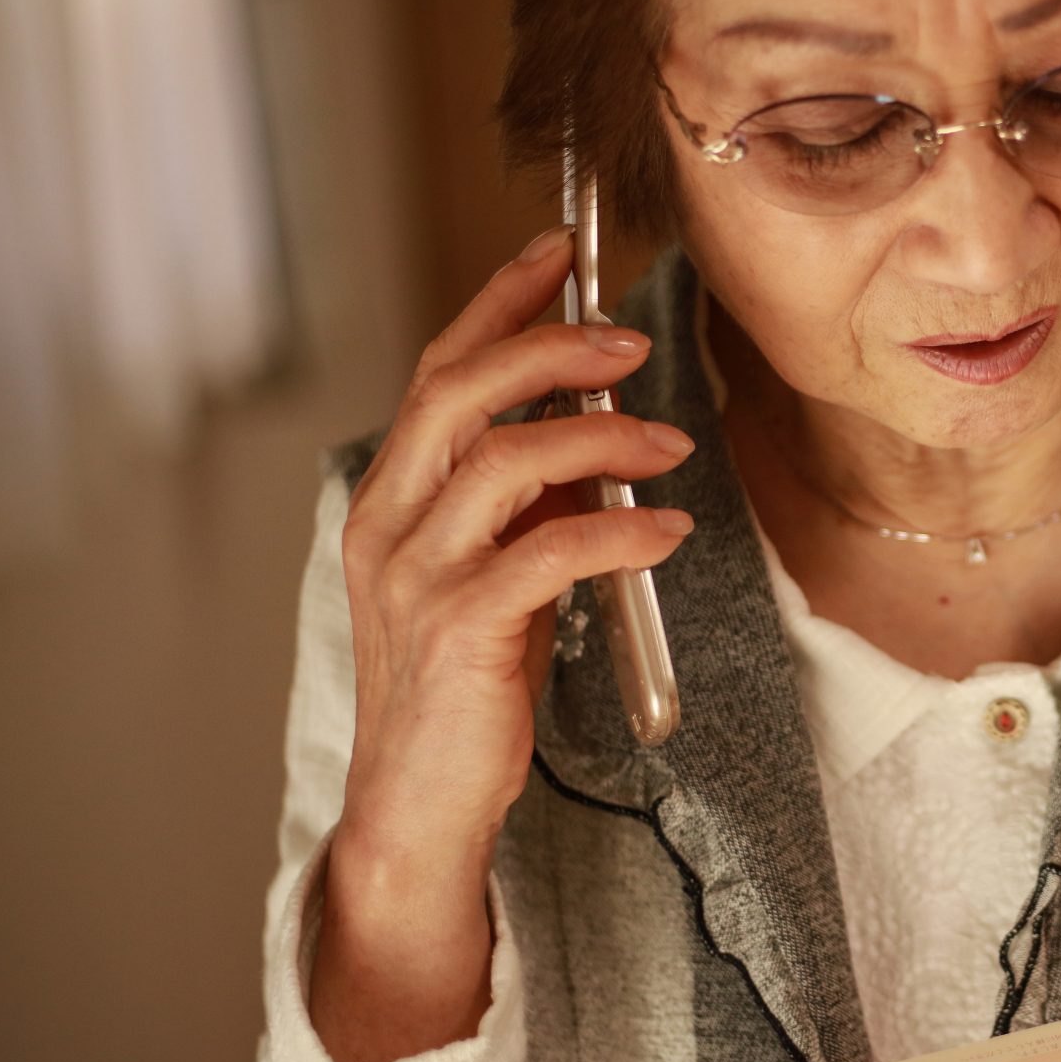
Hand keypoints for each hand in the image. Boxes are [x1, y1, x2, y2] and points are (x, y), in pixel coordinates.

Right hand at [310, 225, 695, 1061]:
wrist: (418, 810)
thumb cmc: (463, 692)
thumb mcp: (489, 578)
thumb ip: (523, 507)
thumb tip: (598, 440)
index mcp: (390, 499)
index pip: (437, 369)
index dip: (499, 303)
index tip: (560, 252)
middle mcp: (388, 523)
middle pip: (460, 391)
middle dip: (551, 348)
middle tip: (631, 340)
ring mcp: (416, 576)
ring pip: (507, 460)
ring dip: (603, 439)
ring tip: (672, 448)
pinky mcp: (460, 632)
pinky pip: (550, 551)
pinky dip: (621, 529)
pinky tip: (667, 529)